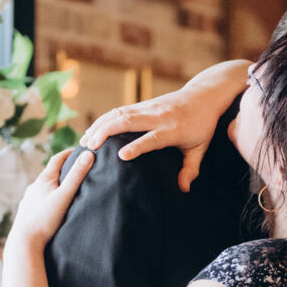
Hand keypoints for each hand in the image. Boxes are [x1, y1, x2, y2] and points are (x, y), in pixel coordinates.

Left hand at [9, 148, 94, 247]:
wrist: (24, 242)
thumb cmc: (45, 219)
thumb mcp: (65, 196)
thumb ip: (77, 176)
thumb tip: (89, 154)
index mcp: (44, 180)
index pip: (57, 159)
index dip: (69, 153)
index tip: (80, 150)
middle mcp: (34, 187)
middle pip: (50, 173)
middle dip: (63, 169)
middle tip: (77, 168)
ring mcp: (29, 199)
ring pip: (43, 187)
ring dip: (54, 184)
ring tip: (66, 188)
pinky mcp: (26, 211)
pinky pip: (38, 200)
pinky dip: (47, 197)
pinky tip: (51, 205)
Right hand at [81, 60, 249, 192]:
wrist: (203, 96)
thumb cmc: (202, 126)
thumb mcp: (200, 148)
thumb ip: (191, 169)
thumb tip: (183, 190)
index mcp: (173, 129)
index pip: (153, 138)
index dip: (137, 146)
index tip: (121, 156)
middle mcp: (158, 116)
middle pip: (129, 121)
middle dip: (106, 132)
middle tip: (89, 147)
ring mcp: (149, 107)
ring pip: (119, 113)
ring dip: (100, 125)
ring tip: (84, 141)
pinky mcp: (143, 104)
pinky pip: (120, 110)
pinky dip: (104, 120)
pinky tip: (92, 131)